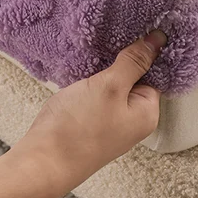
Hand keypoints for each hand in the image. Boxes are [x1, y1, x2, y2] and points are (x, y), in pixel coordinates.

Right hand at [12, 30, 166, 195]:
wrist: (39, 163)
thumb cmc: (77, 128)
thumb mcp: (110, 86)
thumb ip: (134, 62)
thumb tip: (158, 40)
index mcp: (147, 113)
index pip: (154, 73)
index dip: (142, 54)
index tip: (131, 34)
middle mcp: (132, 121)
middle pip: (133, 80)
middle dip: (120, 63)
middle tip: (107, 46)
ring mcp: (111, 124)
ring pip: (112, 87)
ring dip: (102, 74)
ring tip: (91, 60)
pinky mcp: (91, 125)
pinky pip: (97, 97)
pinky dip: (90, 85)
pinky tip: (80, 76)